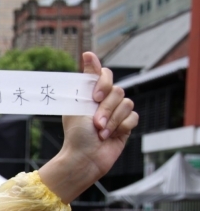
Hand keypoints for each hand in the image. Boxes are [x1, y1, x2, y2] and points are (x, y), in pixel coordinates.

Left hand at [39, 52, 137, 203]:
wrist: (85, 157)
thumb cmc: (77, 134)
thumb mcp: (78, 104)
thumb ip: (86, 79)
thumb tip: (89, 53)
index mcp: (90, 94)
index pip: (105, 75)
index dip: (103, 83)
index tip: (95, 96)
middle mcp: (104, 101)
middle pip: (118, 91)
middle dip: (106, 109)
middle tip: (95, 123)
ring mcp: (116, 113)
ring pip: (126, 104)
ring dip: (112, 120)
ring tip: (100, 132)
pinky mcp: (126, 125)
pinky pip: (133, 117)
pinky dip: (121, 127)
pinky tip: (110, 136)